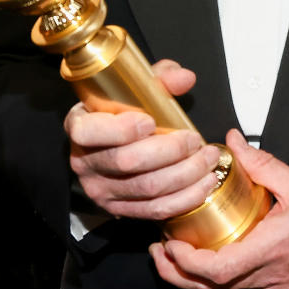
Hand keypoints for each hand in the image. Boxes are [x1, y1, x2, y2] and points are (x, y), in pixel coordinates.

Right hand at [66, 60, 223, 220]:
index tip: (150, 121)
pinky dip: (186, 198)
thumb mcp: (135, 89)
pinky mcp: (120, 210)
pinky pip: (155, 210)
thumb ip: (159, 79)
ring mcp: (102, 190)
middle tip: (195, 140)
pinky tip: (204, 183)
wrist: (115, 141)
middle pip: (127, 162)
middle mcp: (85, 162)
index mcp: (80, 125)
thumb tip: (184, 78)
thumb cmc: (123, 113)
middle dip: (170, 151)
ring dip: (186, 174)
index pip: (88, 132)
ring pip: (147, 188)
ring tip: (208, 159)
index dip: (120, 130)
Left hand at [148, 130, 288, 288]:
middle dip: (178, 274)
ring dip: (199, 283)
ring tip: (181, 258)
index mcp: (273, 249)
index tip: (170, 243)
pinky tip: (219, 270)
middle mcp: (273, 278)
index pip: (216, 270)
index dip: (185, 262)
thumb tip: (234, 142)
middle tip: (161, 252)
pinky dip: (225, 288)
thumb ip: (262, 164)